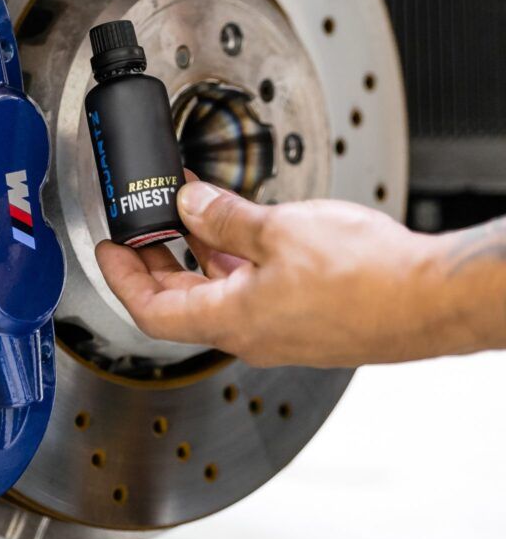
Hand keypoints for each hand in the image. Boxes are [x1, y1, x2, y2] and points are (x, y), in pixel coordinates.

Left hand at [95, 179, 459, 367]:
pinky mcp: (303, 321)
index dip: (122, 278)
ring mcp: (277, 330)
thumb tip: (189, 205)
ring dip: (197, 256)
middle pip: (180, 301)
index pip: (151, 309)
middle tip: (142, 227)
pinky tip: (240, 230)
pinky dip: (234, 262)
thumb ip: (224, 217)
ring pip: (218, 294)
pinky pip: (251, 292)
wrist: (430, 300)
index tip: (108, 250)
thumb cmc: (366, 278)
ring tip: (188, 214)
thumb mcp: (278, 230)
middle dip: (155, 260)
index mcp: (230, 319)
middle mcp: (248, 333)